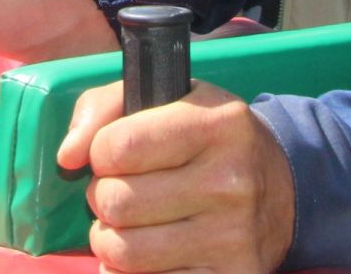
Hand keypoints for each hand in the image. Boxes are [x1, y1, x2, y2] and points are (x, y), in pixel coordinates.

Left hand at [55, 80, 293, 273]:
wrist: (283, 189)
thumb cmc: (207, 139)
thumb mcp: (166, 98)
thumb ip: (103, 108)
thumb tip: (68, 156)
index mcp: (217, 125)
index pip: (119, 146)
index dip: (100, 151)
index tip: (113, 153)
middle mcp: (231, 182)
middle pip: (116, 202)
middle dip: (103, 197)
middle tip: (121, 191)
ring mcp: (233, 238)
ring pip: (124, 252)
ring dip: (110, 239)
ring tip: (129, 223)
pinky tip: (149, 253)